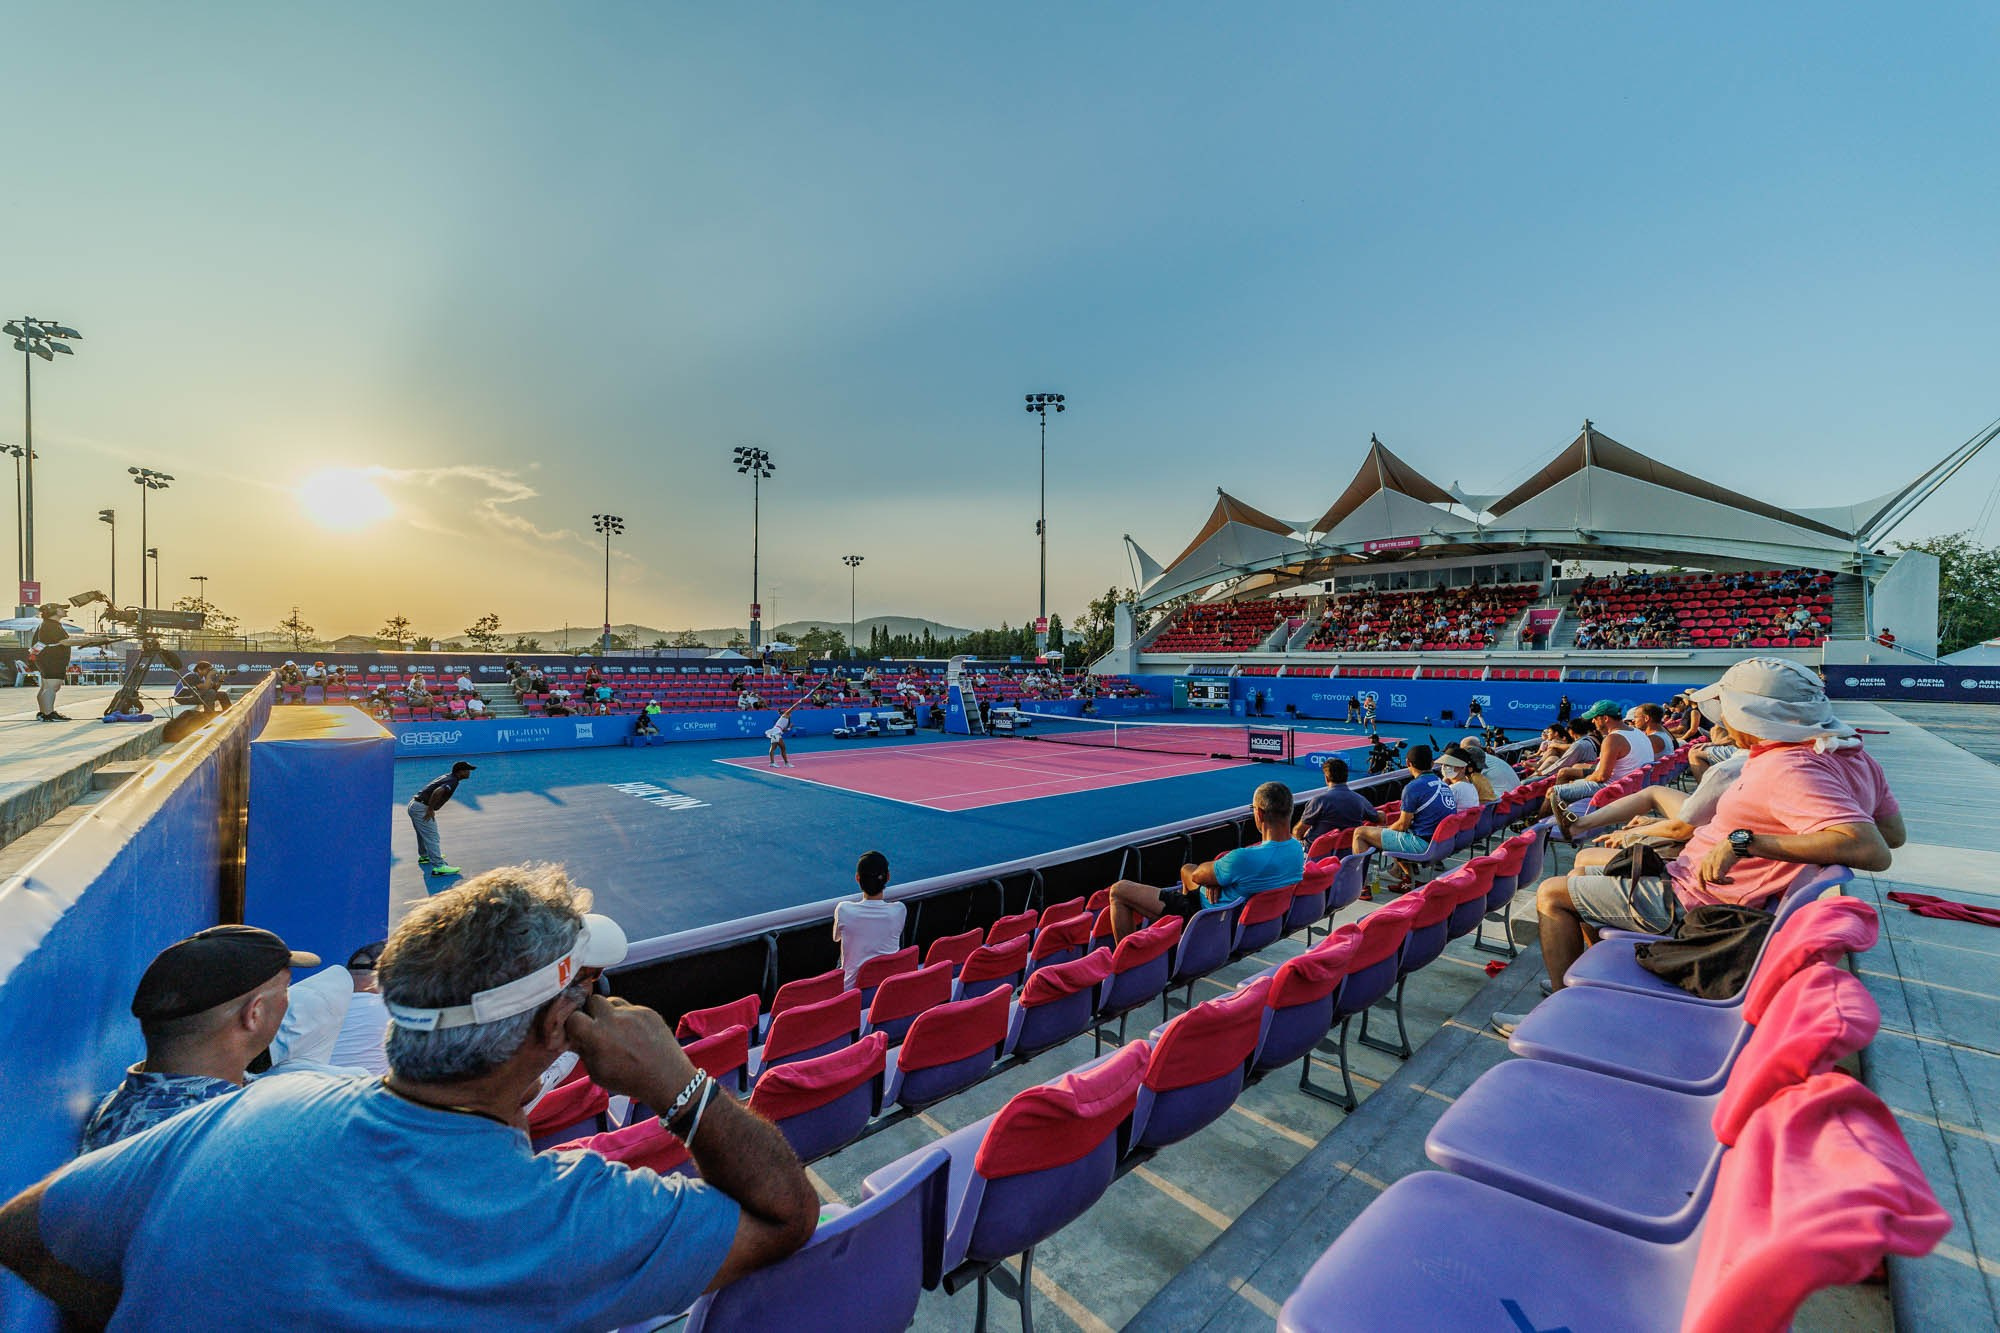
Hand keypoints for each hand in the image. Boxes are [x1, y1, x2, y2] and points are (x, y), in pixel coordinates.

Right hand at [563, 993, 696, 1106]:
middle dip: (590, 1012)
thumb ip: (583, 1052)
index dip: (572, 1024)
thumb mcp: (597, 1073)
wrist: (666, 1078)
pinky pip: (630, 1007)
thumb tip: (575, 1038)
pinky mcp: (648, 1011)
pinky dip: (627, 1017)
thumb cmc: (629, 1080)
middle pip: (592, 1001)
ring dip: (608, 1012)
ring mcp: (633, 1012)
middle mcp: (613, 1019)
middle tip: (594, 1025)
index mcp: (597, 1035)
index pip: (572, 1017)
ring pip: (612, 1001)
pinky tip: (632, 1032)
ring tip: (614, 1029)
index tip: (576, 1031)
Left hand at [1697, 841, 1738, 885]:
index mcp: (1705, 860)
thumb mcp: (1717, 858)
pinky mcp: (1718, 866)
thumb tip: (1714, 877)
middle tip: (1727, 880)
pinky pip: (1718, 878)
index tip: (1703, 889)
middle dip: (1717, 882)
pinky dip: (1725, 881)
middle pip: (1707, 878)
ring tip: (1730, 879)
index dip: (1701, 882)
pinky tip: (1732, 879)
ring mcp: (1711, 864)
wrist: (1735, 845)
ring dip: (1722, 882)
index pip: (1700, 873)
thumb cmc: (1729, 851)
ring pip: (1712, 879)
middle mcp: (1706, 862)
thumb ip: (1713, 865)